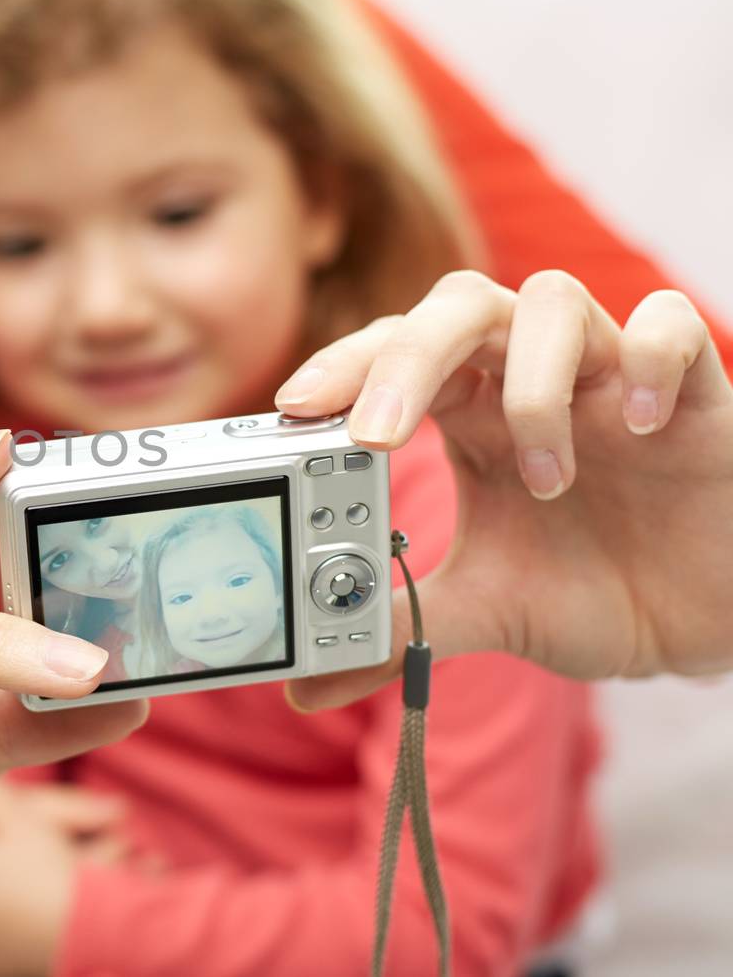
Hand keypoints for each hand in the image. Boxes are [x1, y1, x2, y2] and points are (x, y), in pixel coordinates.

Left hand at [275, 271, 732, 708]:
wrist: (708, 618)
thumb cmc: (595, 588)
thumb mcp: (484, 610)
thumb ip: (396, 629)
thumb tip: (301, 687)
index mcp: (468, 413)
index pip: (391, 351)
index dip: (342, 366)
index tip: (295, 410)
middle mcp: (528, 376)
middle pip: (456, 305)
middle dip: (404, 358)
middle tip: (377, 435)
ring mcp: (609, 374)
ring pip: (552, 301)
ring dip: (531, 389)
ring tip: (545, 482)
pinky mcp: (696, 390)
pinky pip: (670, 323)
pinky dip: (649, 361)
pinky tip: (640, 427)